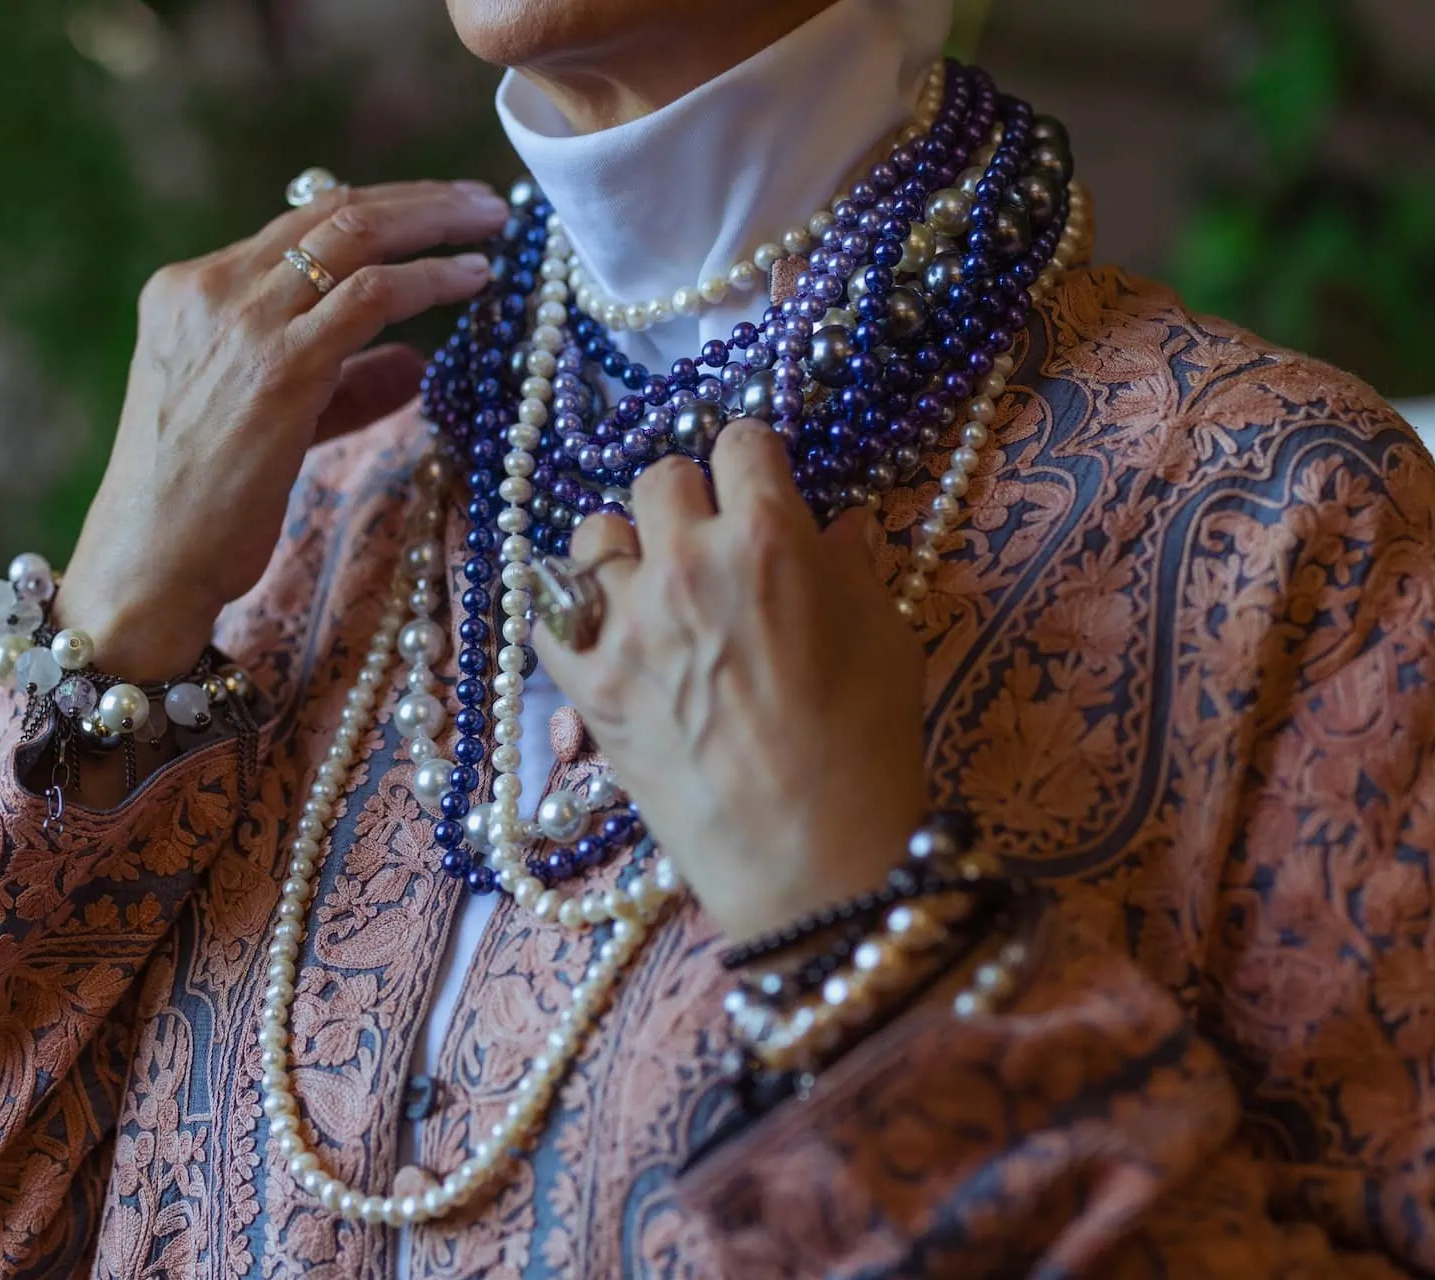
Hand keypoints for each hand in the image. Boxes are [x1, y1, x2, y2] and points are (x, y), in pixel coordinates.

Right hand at [59, 180, 507, 676]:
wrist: (149, 562)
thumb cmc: (202, 509)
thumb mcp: (269, 422)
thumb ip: (336, 383)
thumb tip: (413, 362)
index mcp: (188, 291)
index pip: (298, 225)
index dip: (380, 210)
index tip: (437, 213)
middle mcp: (208, 289)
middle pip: (331, 210)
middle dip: (418, 201)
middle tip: (484, 202)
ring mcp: (240, 321)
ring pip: (356, 235)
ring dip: (436, 222)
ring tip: (493, 225)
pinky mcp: (280, 366)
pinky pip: (372, 295)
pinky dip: (431, 279)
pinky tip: (474, 280)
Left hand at [535, 420, 929, 943]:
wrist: (806, 858)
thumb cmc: (865, 747)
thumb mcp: (886, 638)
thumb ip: (850, 567)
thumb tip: (835, 525)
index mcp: (767, 537)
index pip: (738, 442)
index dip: (751, 460)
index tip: (756, 485)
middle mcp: (685, 562)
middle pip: (658, 477)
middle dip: (687, 499)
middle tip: (707, 540)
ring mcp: (624, 624)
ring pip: (593, 535)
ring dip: (623, 550)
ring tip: (648, 586)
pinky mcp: (585, 684)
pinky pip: (547, 614)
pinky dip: (570, 614)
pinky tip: (600, 631)